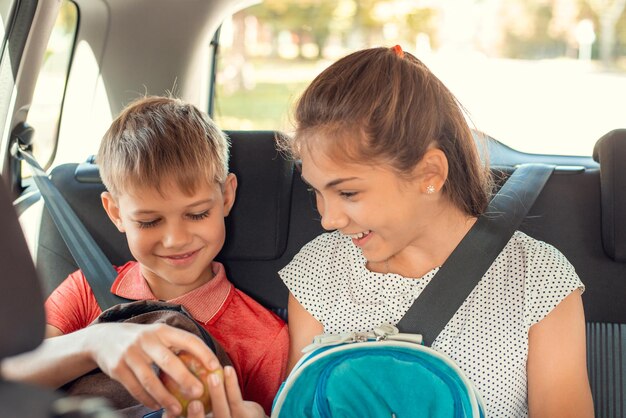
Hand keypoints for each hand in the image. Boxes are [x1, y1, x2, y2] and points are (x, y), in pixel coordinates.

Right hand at [87, 322, 220, 416]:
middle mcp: (146, 340)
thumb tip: (206, 362)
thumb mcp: (158, 334)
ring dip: (165, 397)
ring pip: (150, 380)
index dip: (203, 353)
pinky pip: (135, 388)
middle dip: (185, 379)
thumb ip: (177, 345)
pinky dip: (147, 400)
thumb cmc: (141, 339)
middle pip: (169, 362)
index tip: (216, 367)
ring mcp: (130, 354)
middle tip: (199, 393)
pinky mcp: (117, 368)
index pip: (188, 340)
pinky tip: (157, 407)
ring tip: (178, 410)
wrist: (103, 338)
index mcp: (162, 330)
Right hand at [164, 366, 265, 417]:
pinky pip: (237, 401)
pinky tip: (227, 369)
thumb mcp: (198, 414)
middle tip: (193, 403)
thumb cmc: (217, 412)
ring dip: (217, 395)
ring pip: (223, 413)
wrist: (248, 417)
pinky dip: (231, 385)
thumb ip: (180, 413)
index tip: (166, 412)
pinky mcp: (247, 417)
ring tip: (212, 377)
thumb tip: (162, 406)